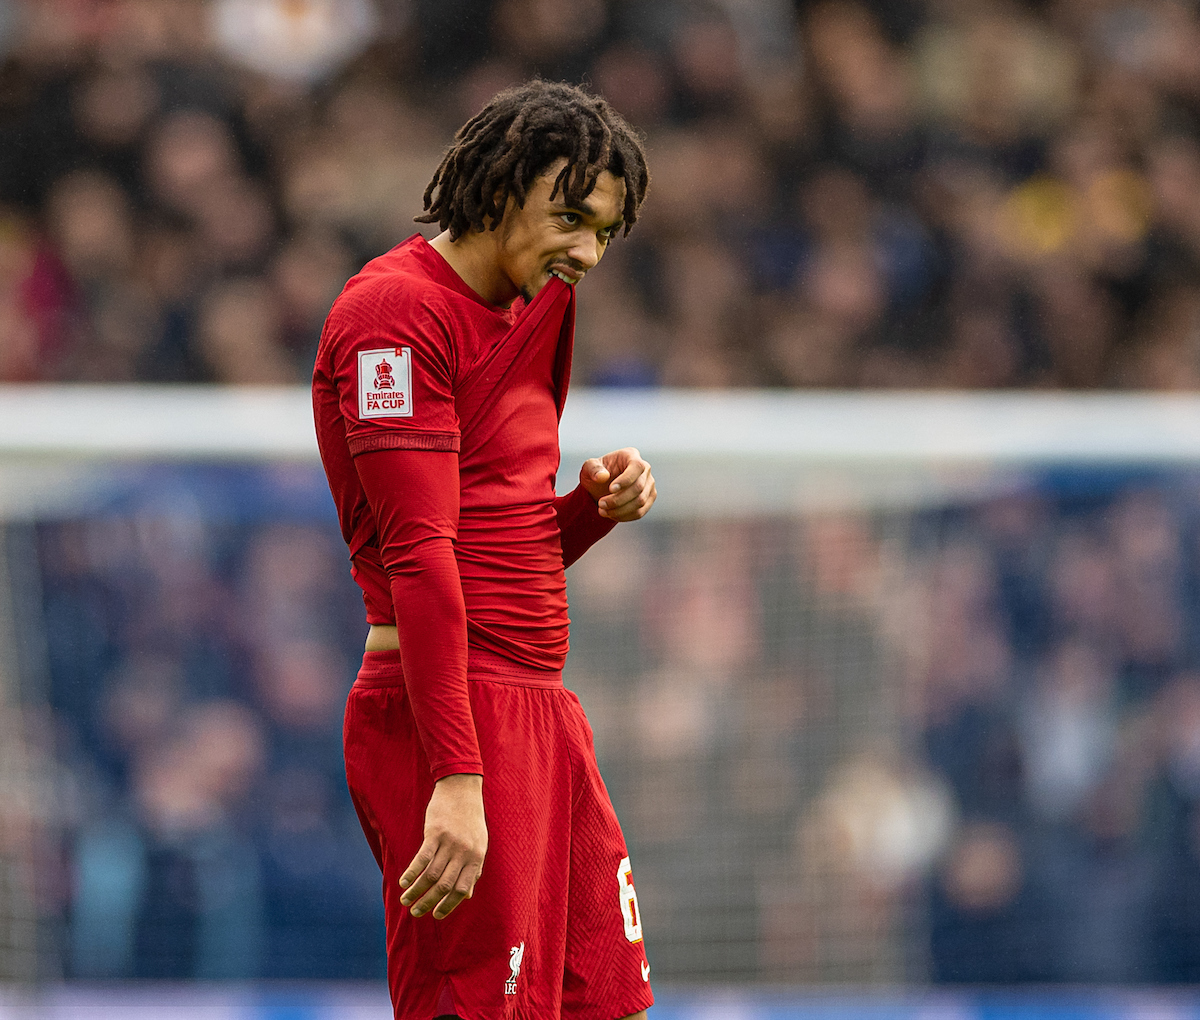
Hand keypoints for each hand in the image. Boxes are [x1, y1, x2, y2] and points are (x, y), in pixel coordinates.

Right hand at [398, 773, 486, 919]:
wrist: (462, 788)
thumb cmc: (470, 818)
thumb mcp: (479, 843)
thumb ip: (473, 869)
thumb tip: (466, 896)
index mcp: (476, 857)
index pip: (462, 889)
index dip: (449, 905)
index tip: (437, 915)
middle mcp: (464, 852)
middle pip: (445, 885)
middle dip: (429, 902)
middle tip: (416, 913)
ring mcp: (449, 842)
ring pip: (431, 874)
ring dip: (416, 891)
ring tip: (406, 901)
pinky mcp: (435, 832)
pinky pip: (422, 858)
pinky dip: (412, 873)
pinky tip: (403, 883)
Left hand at [579, 448, 656, 521]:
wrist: (601, 486)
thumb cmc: (596, 473)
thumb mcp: (588, 468)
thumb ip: (593, 469)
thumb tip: (602, 476)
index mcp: (631, 455)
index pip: (636, 467)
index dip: (626, 479)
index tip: (611, 489)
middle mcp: (645, 469)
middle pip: (638, 487)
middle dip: (618, 499)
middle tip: (600, 504)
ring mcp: (649, 485)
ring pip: (640, 502)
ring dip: (620, 510)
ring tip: (603, 510)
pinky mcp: (648, 499)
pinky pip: (640, 512)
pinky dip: (625, 516)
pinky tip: (611, 514)